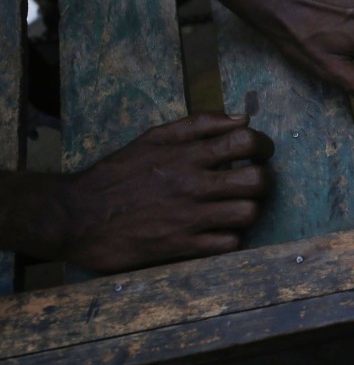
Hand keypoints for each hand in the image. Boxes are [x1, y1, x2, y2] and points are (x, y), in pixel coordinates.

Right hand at [48, 114, 272, 272]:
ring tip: (238, 207)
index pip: (245, 141)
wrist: (77, 216)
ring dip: (249, 209)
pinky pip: (229, 243)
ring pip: (248, 213)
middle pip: (257, 180)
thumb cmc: (118, 173)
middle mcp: (193, 184)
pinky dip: (231, 237)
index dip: (264, 146)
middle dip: (264, 180)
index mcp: (186, 155)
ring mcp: (189, 217)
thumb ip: (199, 124)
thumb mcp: (154, 137)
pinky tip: (221, 230)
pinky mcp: (182, 246)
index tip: (261, 152)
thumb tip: (243, 118)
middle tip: (254, 182)